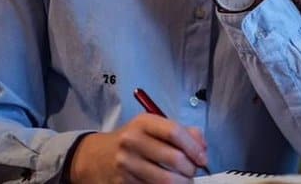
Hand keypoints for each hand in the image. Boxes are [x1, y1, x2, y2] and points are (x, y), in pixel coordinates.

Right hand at [68, 114, 206, 182]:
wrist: (97, 156)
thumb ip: (183, 132)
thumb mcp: (154, 127)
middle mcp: (132, 141)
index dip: (194, 147)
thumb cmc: (134, 139)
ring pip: (165, 179)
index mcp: (144, 123)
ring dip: (182, 183)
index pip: (174, 132)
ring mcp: (126, 163)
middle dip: (191, 169)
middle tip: (194, 171)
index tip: (203, 158)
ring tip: (184, 180)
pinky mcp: (122, 182)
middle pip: (173, 158)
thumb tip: (202, 147)